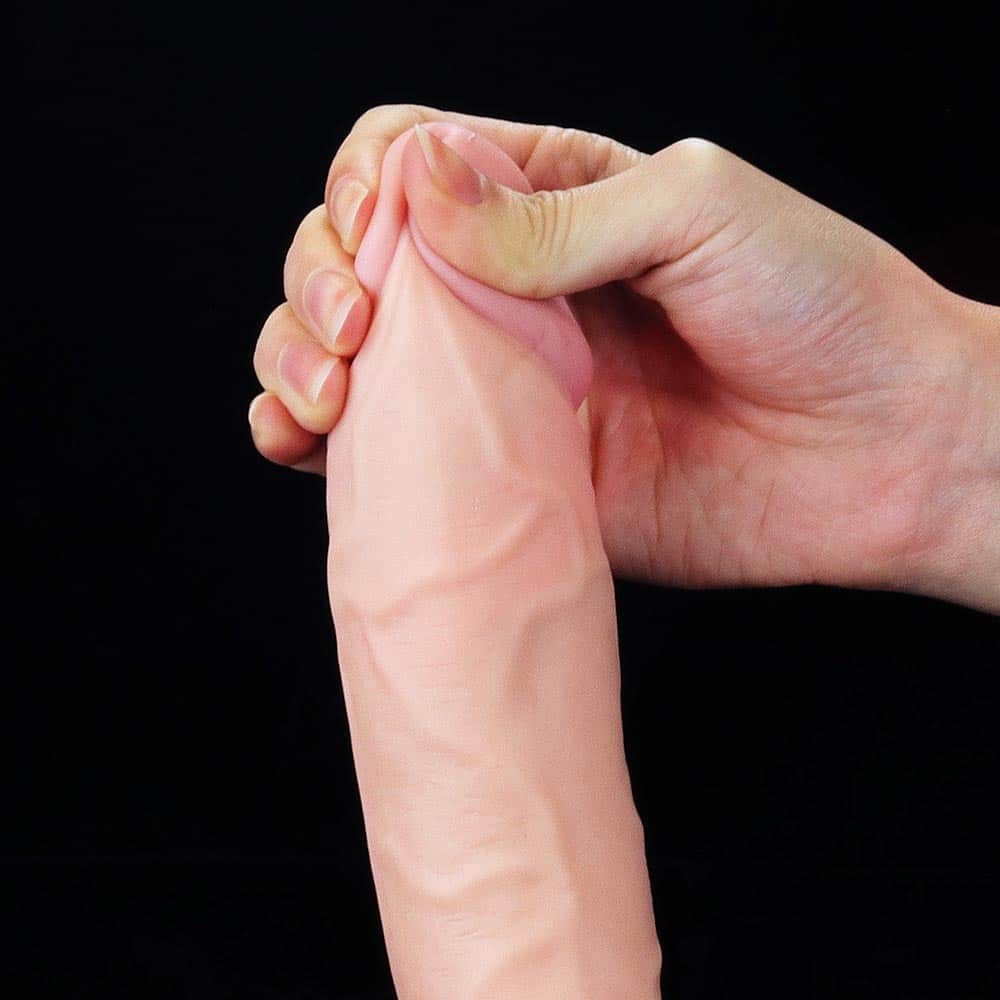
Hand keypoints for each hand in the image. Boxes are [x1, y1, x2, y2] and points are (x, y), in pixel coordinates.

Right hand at [251, 105, 999, 611]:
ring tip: (321, 395)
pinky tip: (300, 445)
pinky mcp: (508, 475)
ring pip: (353, 359)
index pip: (408, 162)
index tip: (370, 232)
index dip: (364, 187)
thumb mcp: (698, 211)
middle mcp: (512, 292)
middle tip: (350, 326)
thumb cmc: (820, 307)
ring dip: (297, 358)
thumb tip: (418, 187)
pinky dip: (320, 448)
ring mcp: (503, 387)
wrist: (881, 453)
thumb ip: (553, 212)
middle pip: (358, 259)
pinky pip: (392, 458)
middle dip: (318, 280)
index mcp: (552, 201)